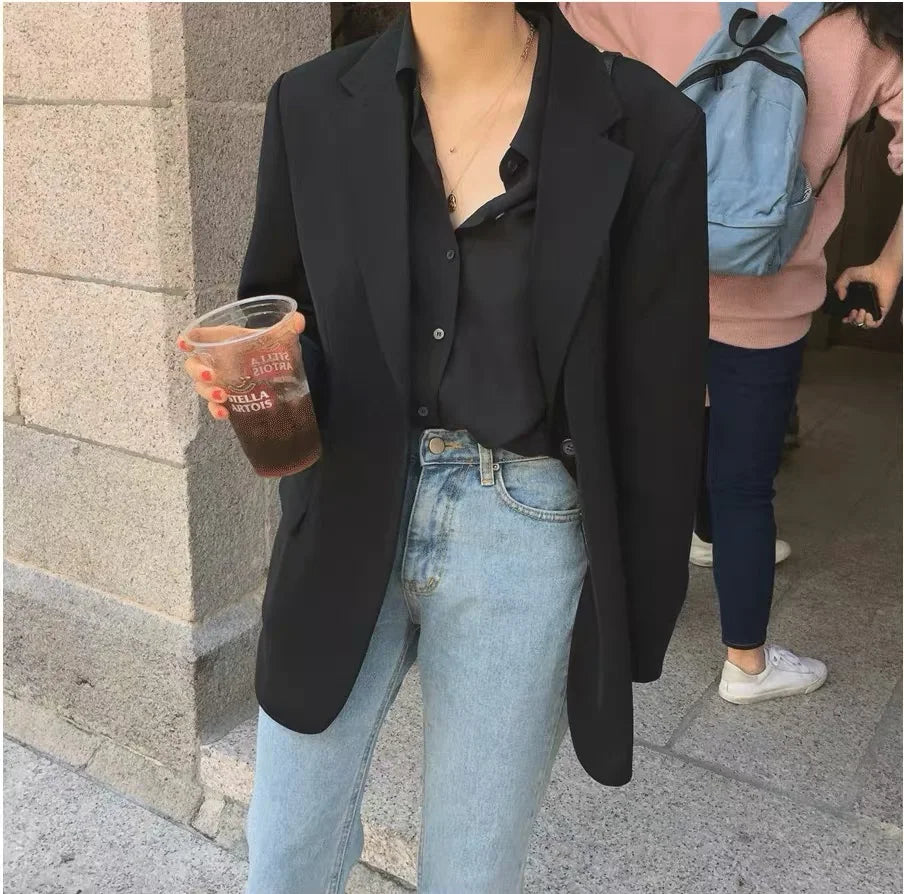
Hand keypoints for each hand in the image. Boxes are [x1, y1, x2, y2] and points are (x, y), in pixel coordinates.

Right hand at [177, 312, 304, 419]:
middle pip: (193, 365)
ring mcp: (217, 380)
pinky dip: (216, 410)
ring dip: (207, 392)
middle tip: (210, 375)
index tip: (184, 343)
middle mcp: (215, 360)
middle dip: (197, 370)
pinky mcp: (224, 397)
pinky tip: (225, 414)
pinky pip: (213, 405)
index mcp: (222, 340)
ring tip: (221, 396)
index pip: (198, 337)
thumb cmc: (263, 346)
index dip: (187, 339)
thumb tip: (299, 320)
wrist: (270, 364)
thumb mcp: (274, 336)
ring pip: (201, 387)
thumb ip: (286, 328)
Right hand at [835, 261, 899, 328]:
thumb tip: (841, 298)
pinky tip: (868, 314)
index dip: (846, 319)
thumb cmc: (867, 272)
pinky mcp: (882, 311)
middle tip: (854, 311)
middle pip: (855, 322)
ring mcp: (873, 310)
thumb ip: (840, 284)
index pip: (849, 316)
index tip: (844, 317)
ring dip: (859, 321)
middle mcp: (864, 307)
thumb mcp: (848, 275)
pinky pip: (876, 324)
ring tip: (861, 310)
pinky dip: (870, 323)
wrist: (882, 271)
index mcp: (856, 302)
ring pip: (864, 325)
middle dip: (852, 320)